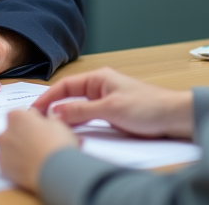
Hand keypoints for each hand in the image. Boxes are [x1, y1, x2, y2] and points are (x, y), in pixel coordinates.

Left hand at [0, 108, 78, 192]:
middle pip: (11, 131)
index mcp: (16, 117)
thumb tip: (44, 122)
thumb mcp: (56, 124)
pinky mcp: (3, 169)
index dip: (31, 120)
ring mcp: (2, 152)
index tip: (39, 127)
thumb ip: (45, 120)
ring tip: (34, 157)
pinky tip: (29, 167)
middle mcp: (5, 133)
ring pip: (8, 148)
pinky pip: (8, 163)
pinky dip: (15, 164)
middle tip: (38, 143)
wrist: (55, 171)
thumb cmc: (57, 145)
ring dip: (17, 150)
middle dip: (21, 135)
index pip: (20, 114)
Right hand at [31, 67, 194, 138]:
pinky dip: (79, 123)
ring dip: (66, 116)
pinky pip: (89, 116)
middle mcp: (101, 87)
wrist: (173, 117)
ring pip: (79, 108)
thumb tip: (56, 112)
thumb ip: (81, 111)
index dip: (48, 97)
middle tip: (39, 121)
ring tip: (52, 127)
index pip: (65, 85)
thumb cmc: (148, 107)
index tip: (35, 109)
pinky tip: (73, 131)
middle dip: (54, 107)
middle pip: (70, 96)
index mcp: (99, 78)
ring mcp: (107, 100)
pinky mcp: (113, 113)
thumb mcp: (109, 109)